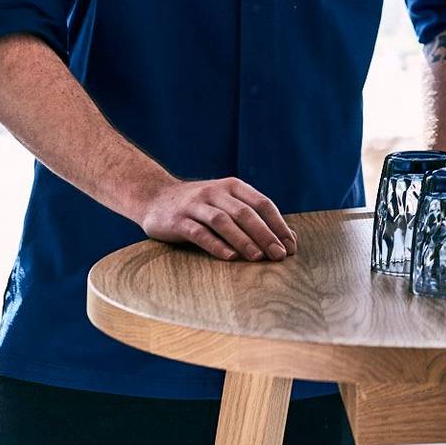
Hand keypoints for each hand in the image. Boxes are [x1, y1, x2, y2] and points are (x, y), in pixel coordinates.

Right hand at [139, 177, 297, 261]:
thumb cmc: (200, 206)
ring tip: (258, 258)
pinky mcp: (178, 221)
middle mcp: (216, 192)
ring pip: (223, 222)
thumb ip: (251, 216)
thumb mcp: (225, 202)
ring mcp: (195, 205)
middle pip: (246, 213)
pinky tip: (229, 257)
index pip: (262, 204)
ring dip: (243, 240)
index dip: (278, 225)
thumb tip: (286, 238)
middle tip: (279, 255)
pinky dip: (216, 245)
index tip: (290, 246)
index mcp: (233, 186)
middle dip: (266, 235)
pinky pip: (199, 233)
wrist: (154, 197)